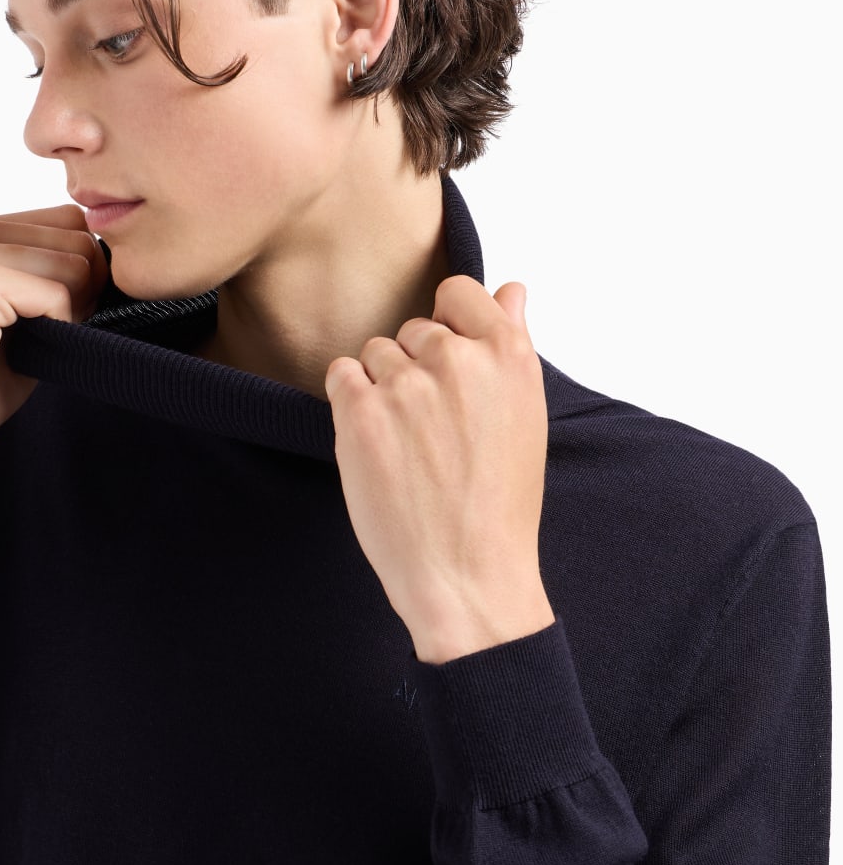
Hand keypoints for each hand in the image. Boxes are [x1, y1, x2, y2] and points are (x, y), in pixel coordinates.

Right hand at [0, 204, 106, 488]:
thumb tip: (112, 257)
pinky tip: (22, 350)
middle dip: (82, 291)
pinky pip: (58, 294)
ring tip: (30, 341)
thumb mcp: (21, 313)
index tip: (53, 316)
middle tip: (45, 334)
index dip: (82, 272)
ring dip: (70, 310)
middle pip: (79, 237)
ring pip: (76, 263)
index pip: (71, 220)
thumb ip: (54, 273)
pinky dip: (58, 327)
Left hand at [323, 276, 554, 662]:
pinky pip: (340, 375)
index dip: (448, 324)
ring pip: (375, 353)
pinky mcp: (361, 412)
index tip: (448, 365)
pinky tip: (375, 444)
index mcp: (509, 355)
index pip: (458, 292)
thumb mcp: (525, 416)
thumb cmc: (499, 503)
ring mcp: (407, 384)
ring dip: (381, 389)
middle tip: (432, 430)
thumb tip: (512, 289)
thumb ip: (511, 343)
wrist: (467, 574)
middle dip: (416, 369)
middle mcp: (459, 360)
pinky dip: (350, 404)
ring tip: (407, 445)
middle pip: (414, 329)